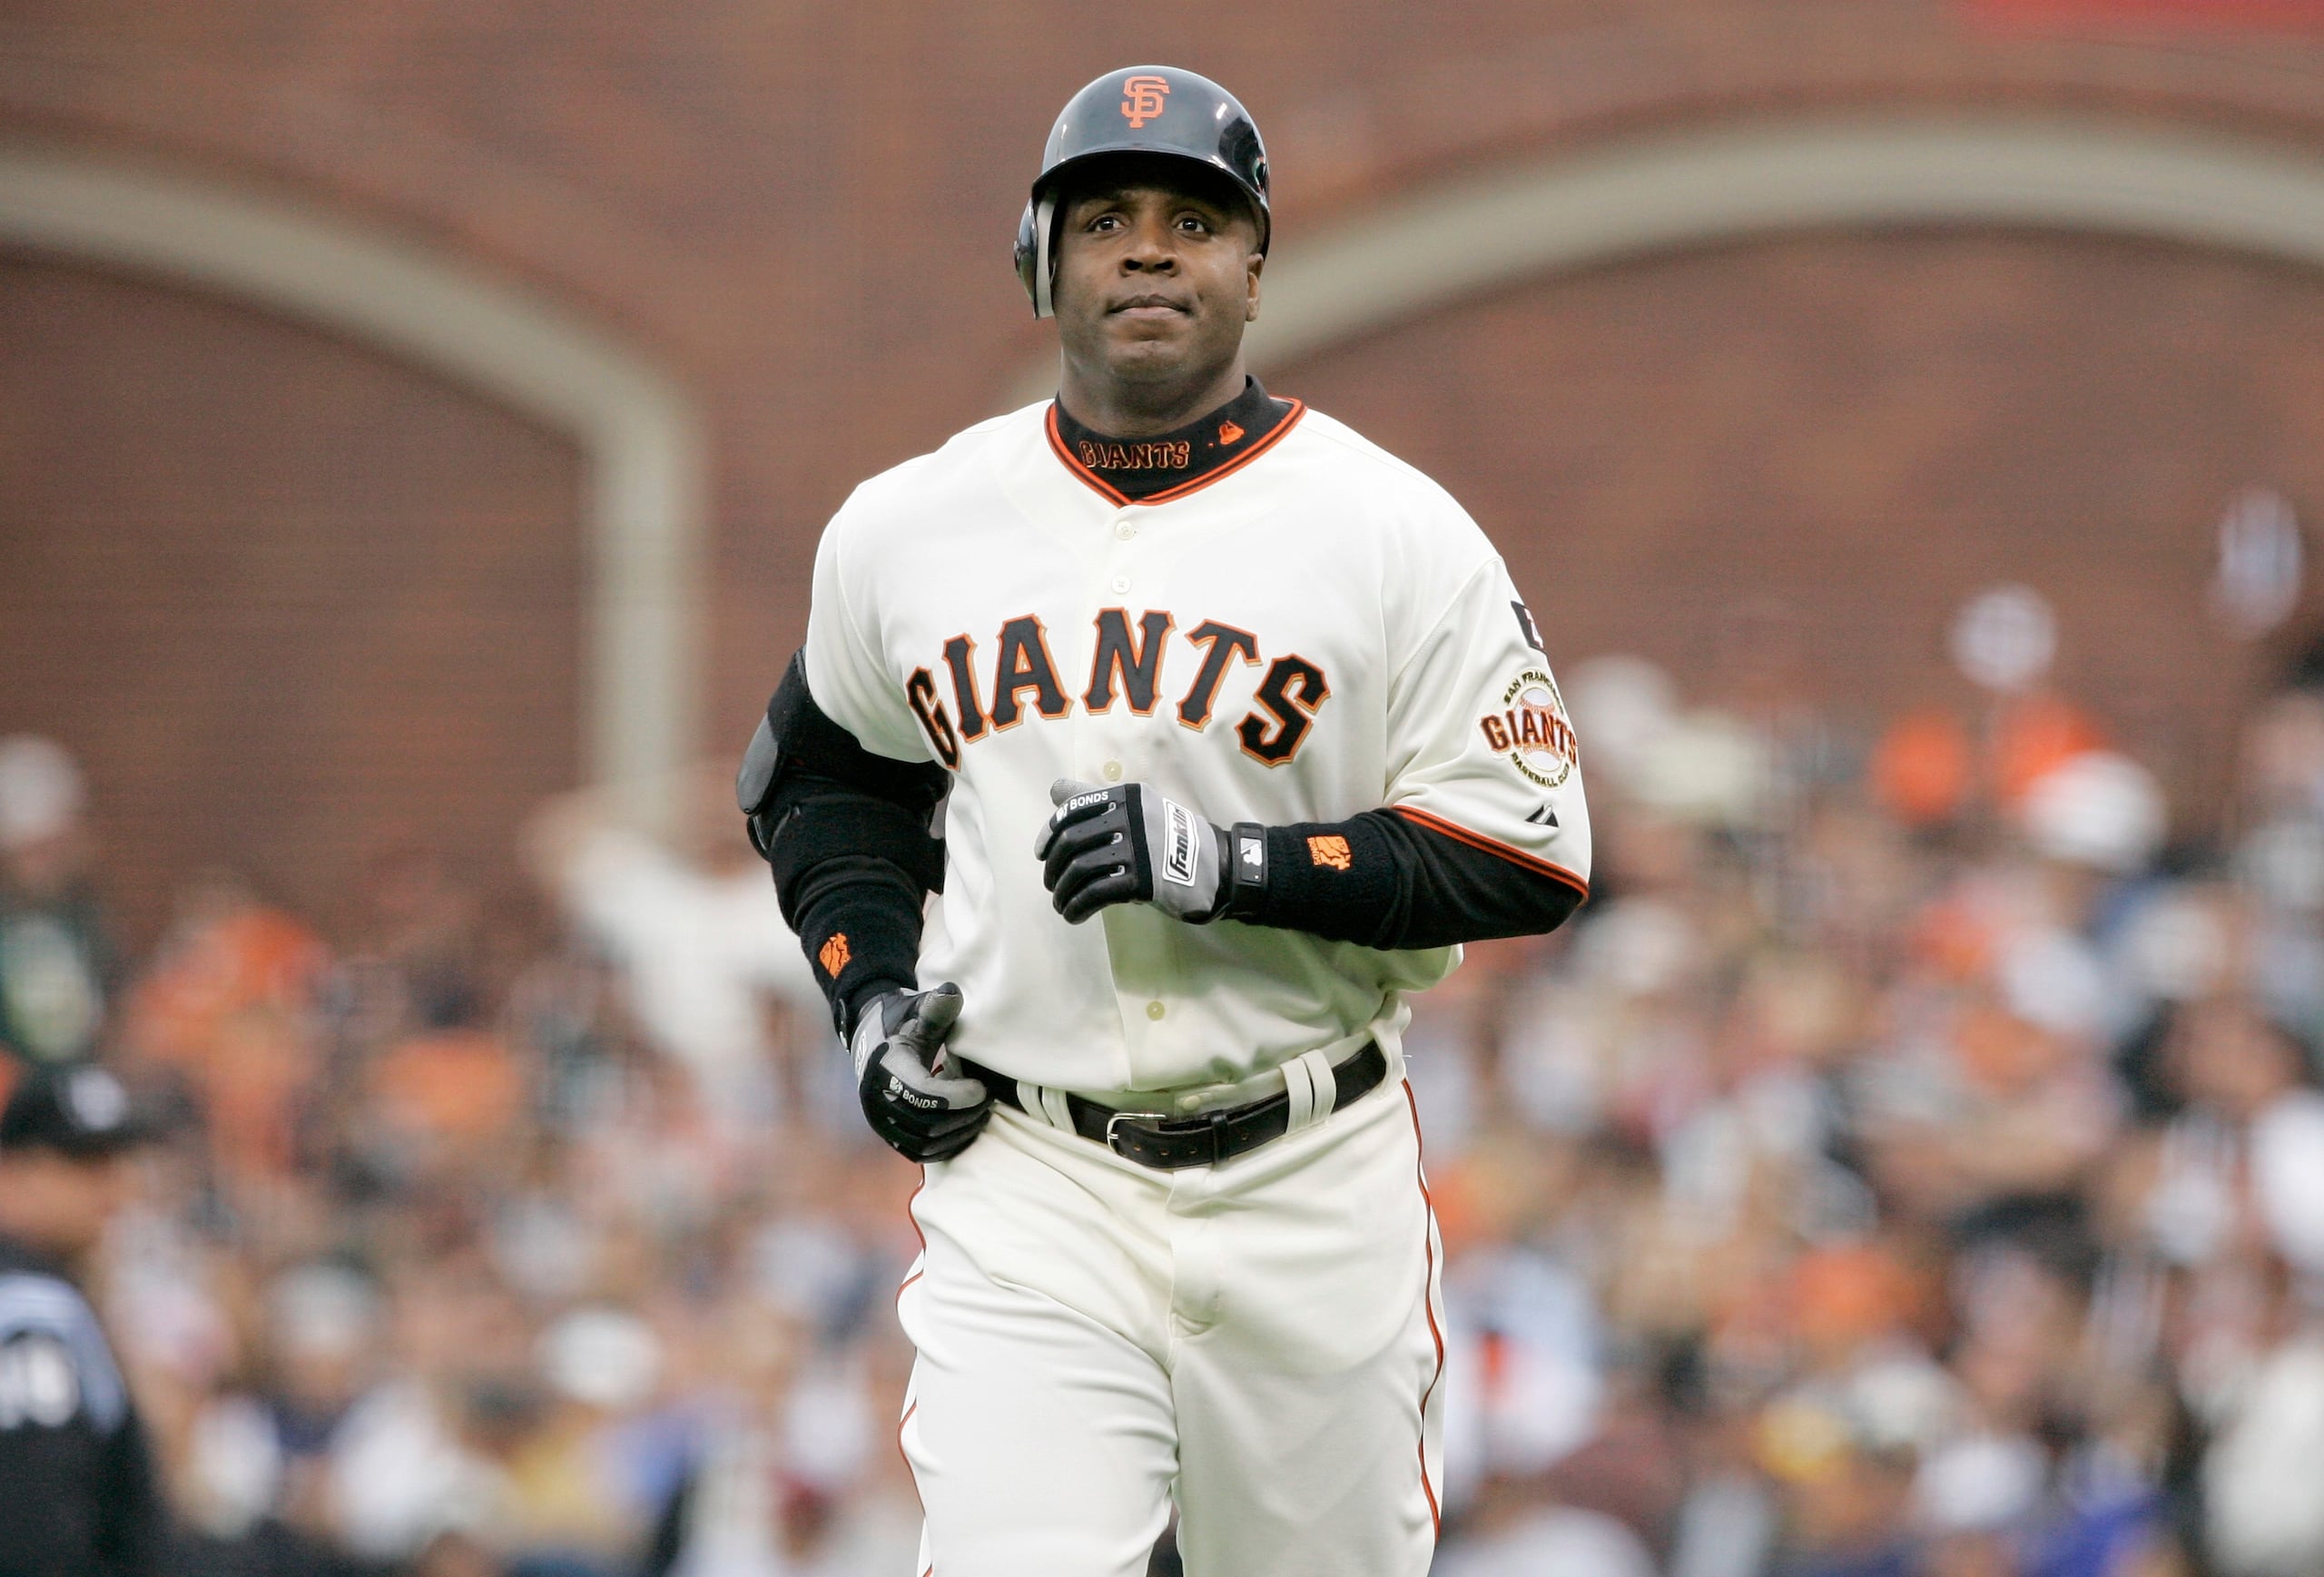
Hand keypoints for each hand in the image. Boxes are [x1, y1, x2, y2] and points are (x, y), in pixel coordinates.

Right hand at [850, 983, 989, 1161]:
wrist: (872, 1038)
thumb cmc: (901, 1022)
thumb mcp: (916, 1009)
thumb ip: (936, 1007)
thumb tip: (952, 993)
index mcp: (884, 1068)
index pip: (923, 1095)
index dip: (957, 1097)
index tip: (982, 1088)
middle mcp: (877, 1100)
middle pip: (927, 1124)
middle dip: (964, 1115)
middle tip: (988, 1101)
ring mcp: (881, 1121)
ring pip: (925, 1144)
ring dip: (959, 1133)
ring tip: (982, 1114)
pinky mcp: (889, 1134)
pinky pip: (920, 1153)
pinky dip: (947, 1145)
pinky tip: (967, 1127)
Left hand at [1035, 778, 1228, 924]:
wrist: (1215, 867)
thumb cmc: (1171, 839)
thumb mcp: (1138, 809)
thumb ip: (1097, 800)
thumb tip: (1055, 791)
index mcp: (1126, 797)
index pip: (1073, 810)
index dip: (1050, 834)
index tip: (1042, 854)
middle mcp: (1131, 817)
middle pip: (1072, 842)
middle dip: (1054, 867)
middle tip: (1053, 884)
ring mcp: (1138, 849)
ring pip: (1080, 869)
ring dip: (1064, 892)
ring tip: (1062, 905)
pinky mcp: (1143, 880)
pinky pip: (1096, 893)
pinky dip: (1078, 907)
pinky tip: (1075, 916)